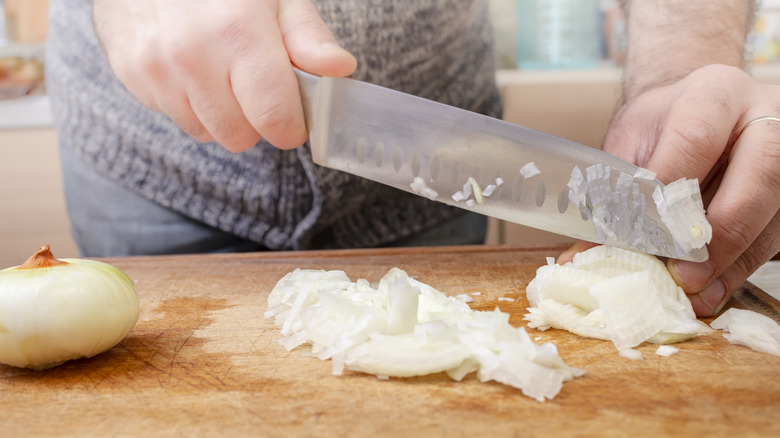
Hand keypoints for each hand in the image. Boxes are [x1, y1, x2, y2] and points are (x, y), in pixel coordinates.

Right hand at [93, 0, 356, 151]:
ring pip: (204, 131)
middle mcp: (190, 54)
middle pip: (239, 137)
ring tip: (220, 68)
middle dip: (255, 119)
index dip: (291, 125)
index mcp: (237, 31)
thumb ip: (306, 36)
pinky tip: (189, 63)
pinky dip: (188, 99)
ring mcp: (153, 66)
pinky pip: (172, 114)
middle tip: (255, 83)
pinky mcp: (129, 72)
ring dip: (220, 112)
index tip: (294, 113)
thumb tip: (338, 69)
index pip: (274, 119)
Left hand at [560, 64, 779, 316]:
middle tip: (682, 273)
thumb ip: (616, 189)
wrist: (702, 110)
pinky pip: (776, 235)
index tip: (644, 230)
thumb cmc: (664, 126)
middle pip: (760, 174)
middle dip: (719, 232)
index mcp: (715, 95)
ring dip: (733, 261)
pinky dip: (740, 269)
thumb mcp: (633, 140)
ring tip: (694, 294)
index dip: (671, 188)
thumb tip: (589, 250)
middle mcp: (765, 118)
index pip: (696, 138)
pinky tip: (712, 292)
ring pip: (775, 213)